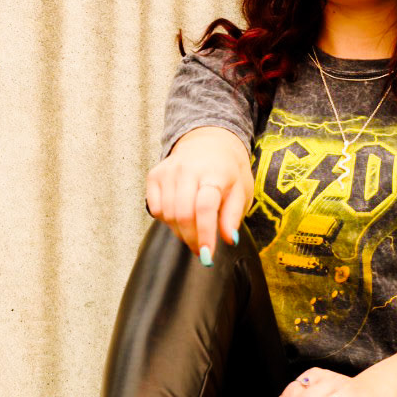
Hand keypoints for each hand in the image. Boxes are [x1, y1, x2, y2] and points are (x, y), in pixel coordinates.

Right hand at [145, 127, 252, 260]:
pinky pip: (156, 208)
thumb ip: (233, 215)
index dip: (205, 234)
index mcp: (214, 172)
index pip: (205, 207)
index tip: (207, 255)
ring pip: (168, 214)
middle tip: (201, 250)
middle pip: (182, 214)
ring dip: (180, 232)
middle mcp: (188, 169)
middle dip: (191, 239)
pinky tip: (180, 216)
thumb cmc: (228, 171)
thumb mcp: (241, 190)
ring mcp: (168, 171)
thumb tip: (229, 239)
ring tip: (193, 233)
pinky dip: (167, 220)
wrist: (209, 141)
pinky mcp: (155, 175)